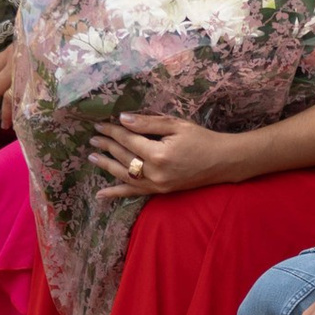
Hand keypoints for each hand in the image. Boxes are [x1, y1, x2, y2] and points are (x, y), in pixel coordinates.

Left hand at [93, 113, 238, 200]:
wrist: (223, 162)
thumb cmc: (202, 139)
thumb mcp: (176, 125)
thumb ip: (148, 123)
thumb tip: (123, 119)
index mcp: (159, 154)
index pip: (128, 140)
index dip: (113, 131)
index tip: (100, 125)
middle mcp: (155, 172)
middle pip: (124, 156)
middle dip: (107, 145)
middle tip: (93, 137)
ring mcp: (157, 185)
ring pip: (124, 175)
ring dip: (106, 165)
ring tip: (92, 156)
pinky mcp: (160, 191)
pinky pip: (134, 193)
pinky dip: (116, 193)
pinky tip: (100, 195)